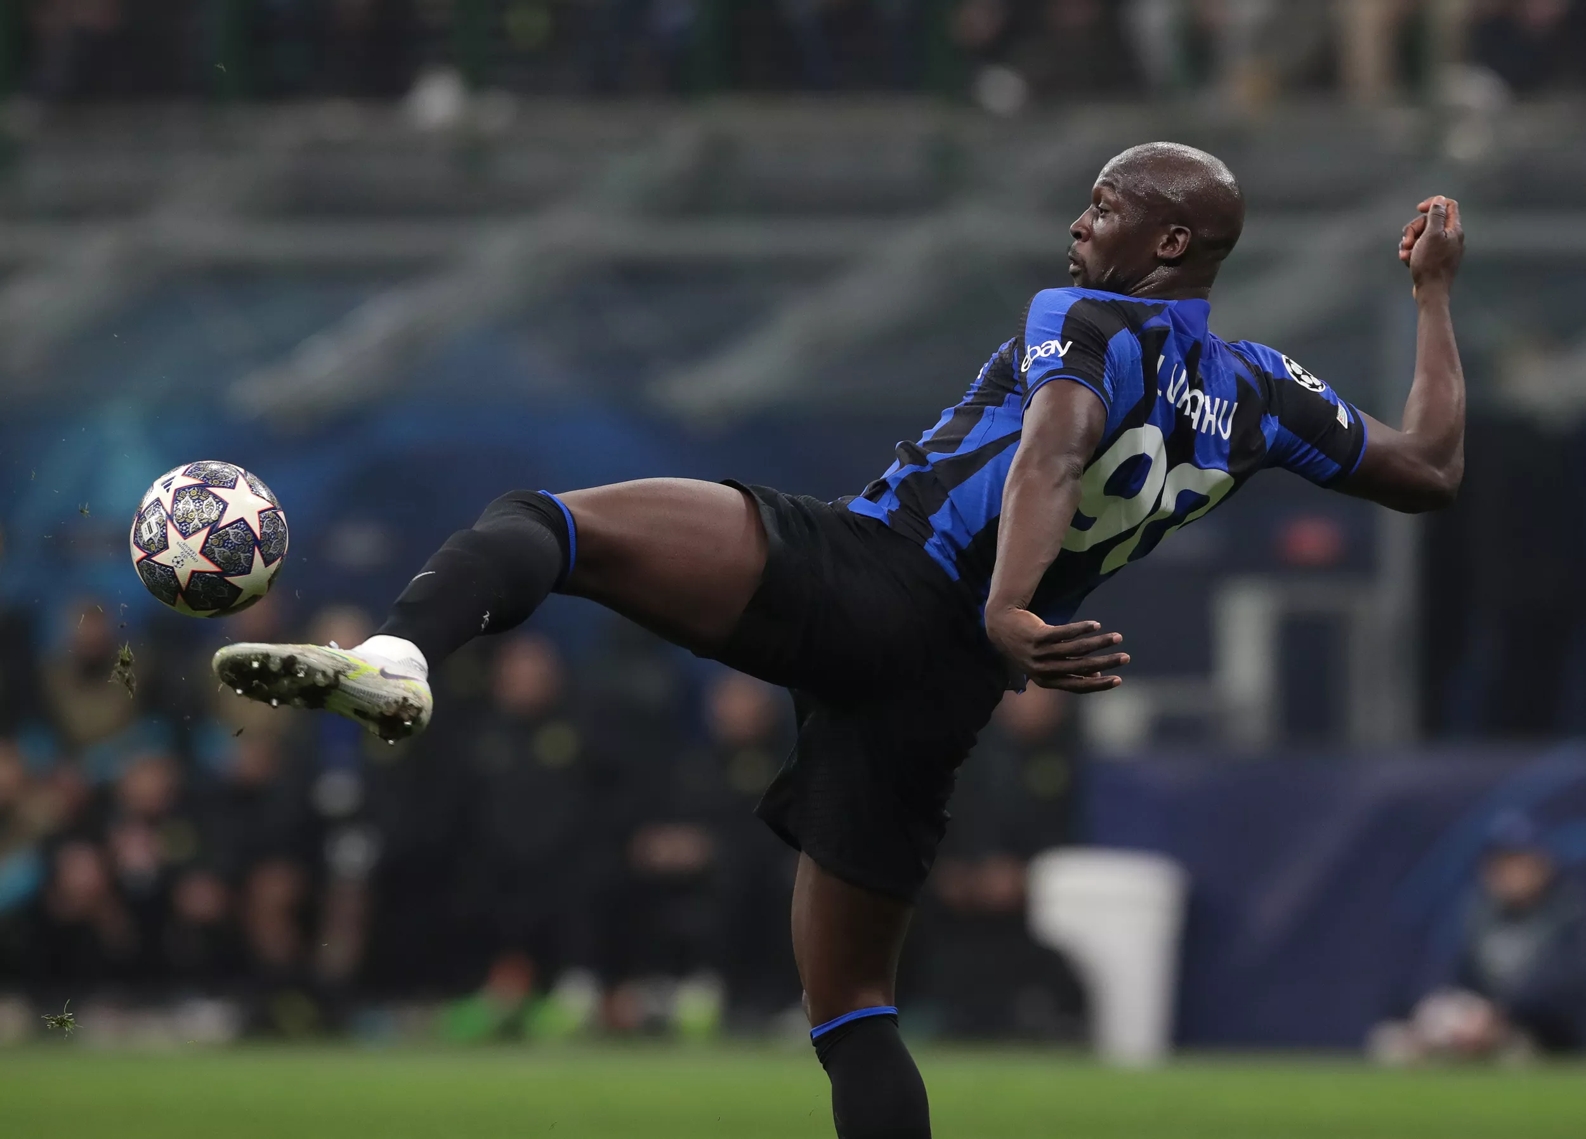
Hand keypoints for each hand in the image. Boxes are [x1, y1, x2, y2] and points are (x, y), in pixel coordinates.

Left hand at [985, 609, 1127, 691]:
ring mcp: (1038, 653)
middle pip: (1080, 667)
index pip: (1077, 685)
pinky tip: (1096, 625)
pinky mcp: (1037, 635)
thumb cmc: (1027, 646)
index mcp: (1046, 681)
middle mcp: (1042, 669)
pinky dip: (1081, 629)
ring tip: (1117, 637)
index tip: (1118, 680)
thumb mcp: (1046, 662)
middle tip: (1125, 658)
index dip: (1099, 684)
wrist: (1000, 626)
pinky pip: (1064, 633)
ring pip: (1075, 649)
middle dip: (1106, 663)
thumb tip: (1095, 676)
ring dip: (1099, 643)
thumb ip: (1067, 670)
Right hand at [1399, 196, 1463, 300]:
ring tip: (1405, 254)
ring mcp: (1442, 249)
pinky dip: (1412, 252)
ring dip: (1409, 242)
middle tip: (1407, 241)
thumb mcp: (1431, 235)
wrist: (1431, 291)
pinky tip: (1406, 260)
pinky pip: (1421, 248)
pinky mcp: (1434, 259)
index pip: (1448, 205)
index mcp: (1454, 229)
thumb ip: (1436, 215)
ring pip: (1422, 235)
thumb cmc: (1431, 263)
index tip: (1418, 209)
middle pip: (1430, 221)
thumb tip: (1440, 200)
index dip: (1433, 203)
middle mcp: (1451, 237)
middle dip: (1414, 228)